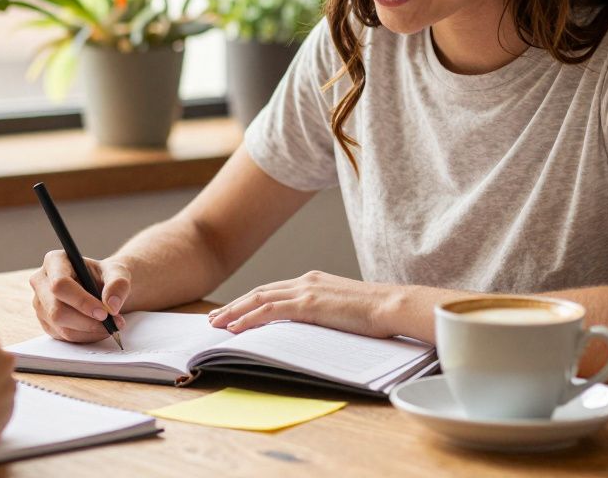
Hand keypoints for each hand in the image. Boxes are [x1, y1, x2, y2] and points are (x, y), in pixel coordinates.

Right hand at [29, 250, 129, 341]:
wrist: (104, 288)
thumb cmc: (106, 276)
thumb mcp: (118, 273)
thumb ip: (118, 284)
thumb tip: (111, 305)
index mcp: (54, 261)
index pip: (60, 285)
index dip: (81, 301)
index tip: (104, 313)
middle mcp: (41, 282)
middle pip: (57, 310)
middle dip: (87, 322)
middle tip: (112, 324)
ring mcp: (41, 304)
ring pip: (61, 327)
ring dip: (90, 331)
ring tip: (111, 326)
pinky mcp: (46, 322)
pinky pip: (65, 336)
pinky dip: (86, 336)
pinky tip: (99, 329)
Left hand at [207, 271, 398, 337]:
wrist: (393, 306)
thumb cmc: (376, 313)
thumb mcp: (343, 309)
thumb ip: (323, 312)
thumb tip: (311, 327)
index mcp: (313, 281)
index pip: (273, 290)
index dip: (250, 301)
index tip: (233, 311)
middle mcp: (305, 281)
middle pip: (260, 292)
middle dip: (234, 305)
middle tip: (214, 318)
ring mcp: (306, 290)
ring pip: (259, 299)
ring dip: (234, 312)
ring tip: (216, 324)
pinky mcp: (309, 303)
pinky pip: (270, 311)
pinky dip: (249, 318)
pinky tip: (235, 327)